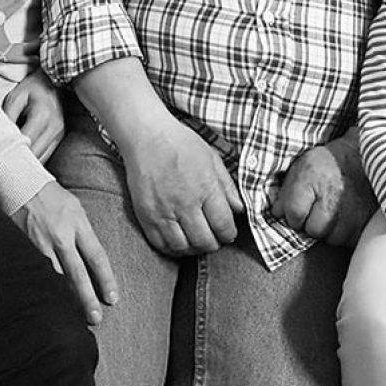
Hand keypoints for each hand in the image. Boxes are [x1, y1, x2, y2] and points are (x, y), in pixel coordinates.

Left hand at [3, 68, 64, 162]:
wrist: (53, 80)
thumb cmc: (32, 88)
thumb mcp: (16, 97)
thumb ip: (8, 117)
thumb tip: (0, 139)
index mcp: (43, 116)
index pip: (25, 144)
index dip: (11, 154)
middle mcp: (55, 127)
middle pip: (35, 156)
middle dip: (18, 164)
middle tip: (1, 167)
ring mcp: (60, 133)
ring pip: (42, 159)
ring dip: (27, 164)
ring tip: (11, 165)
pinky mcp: (60, 136)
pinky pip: (47, 155)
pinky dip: (35, 160)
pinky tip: (23, 159)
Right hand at [11, 181, 117, 325]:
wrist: (21, 184)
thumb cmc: (53, 197)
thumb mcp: (76, 209)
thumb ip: (83, 234)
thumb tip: (92, 259)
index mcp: (78, 224)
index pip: (97, 256)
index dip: (106, 279)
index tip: (112, 298)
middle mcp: (61, 236)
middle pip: (77, 273)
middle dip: (87, 298)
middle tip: (95, 319)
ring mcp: (40, 243)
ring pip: (55, 278)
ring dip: (63, 299)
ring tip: (70, 319)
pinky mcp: (23, 247)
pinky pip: (35, 273)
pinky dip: (42, 288)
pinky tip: (45, 303)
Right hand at [122, 120, 244, 256]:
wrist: (147, 136)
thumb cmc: (181, 144)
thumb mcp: (212, 158)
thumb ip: (227, 186)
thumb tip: (239, 209)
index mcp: (205, 187)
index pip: (223, 225)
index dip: (229, 234)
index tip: (228, 233)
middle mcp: (185, 203)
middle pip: (205, 241)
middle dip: (214, 244)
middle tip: (214, 239)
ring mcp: (163, 211)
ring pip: (183, 247)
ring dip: (194, 249)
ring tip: (197, 241)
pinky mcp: (145, 215)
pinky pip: (160, 244)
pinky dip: (172, 248)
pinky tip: (179, 241)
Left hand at [270, 132, 376, 246]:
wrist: (362, 156)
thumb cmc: (327, 163)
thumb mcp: (300, 167)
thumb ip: (284, 192)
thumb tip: (276, 214)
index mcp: (311, 177)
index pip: (294, 215)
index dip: (293, 215)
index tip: (300, 206)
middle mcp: (332, 196)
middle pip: (314, 230)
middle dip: (312, 223)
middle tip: (318, 208)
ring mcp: (352, 210)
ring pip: (333, 238)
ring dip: (329, 230)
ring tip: (332, 212)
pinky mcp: (367, 220)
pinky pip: (350, 240)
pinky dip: (346, 233)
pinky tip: (345, 217)